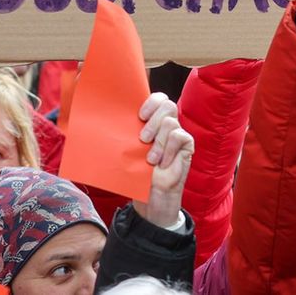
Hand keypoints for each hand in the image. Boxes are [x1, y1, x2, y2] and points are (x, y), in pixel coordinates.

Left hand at [133, 92, 193, 227]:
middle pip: (167, 104)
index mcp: (152, 122)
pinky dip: (169, 149)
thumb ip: (127, 134)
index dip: (150, 102)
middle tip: (143, 139)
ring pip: (170, 122)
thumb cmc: (138, 173)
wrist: (151, 197)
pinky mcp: (187, 146)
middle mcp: (167, 125)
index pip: (158, 98)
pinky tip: (164, 162)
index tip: (140, 117)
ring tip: (151, 159)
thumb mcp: (129, 150)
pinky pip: (179, 136)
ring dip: (158, 142)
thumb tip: (108, 120)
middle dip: (153, 121)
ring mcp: (178, 135)